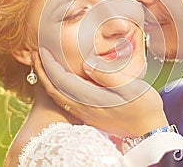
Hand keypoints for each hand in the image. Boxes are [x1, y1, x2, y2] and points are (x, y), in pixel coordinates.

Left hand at [34, 48, 168, 136]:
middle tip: (35, 54)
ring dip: (47, 79)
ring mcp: (85, 113)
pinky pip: (64, 100)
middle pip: (54, 89)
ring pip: (58, 96)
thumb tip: (86, 64)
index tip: (42, 50)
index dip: (49, 65)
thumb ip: (107, 75)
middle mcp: (84, 108)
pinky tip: (59, 79)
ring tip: (43, 64)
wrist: (148, 131)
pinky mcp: (89, 115)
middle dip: (42, 71)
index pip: (61, 80)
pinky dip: (56, 87)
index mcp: (92, 98)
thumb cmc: (144, 107)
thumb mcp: (131, 88)